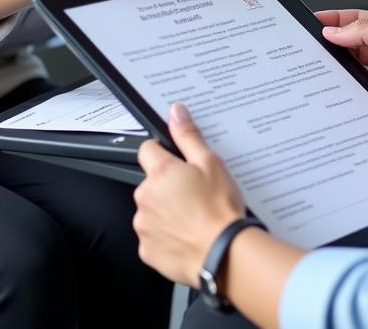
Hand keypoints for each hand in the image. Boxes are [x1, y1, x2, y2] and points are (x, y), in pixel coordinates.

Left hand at [134, 103, 246, 284]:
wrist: (223, 255)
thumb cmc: (219, 209)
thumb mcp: (210, 163)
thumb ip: (188, 136)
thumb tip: (176, 112)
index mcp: (160, 172)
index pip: (148, 149)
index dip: (163, 152)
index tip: (178, 162)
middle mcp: (145, 197)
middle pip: (151, 182)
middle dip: (169, 185)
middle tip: (196, 192)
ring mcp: (144, 226)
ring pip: (152, 210)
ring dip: (167, 210)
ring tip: (195, 216)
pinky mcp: (148, 251)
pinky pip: (154, 236)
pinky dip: (168, 235)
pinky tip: (188, 234)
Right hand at [318, 10, 367, 122]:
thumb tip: (337, 30)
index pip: (360, 22)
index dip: (337, 22)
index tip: (314, 23)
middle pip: (356, 49)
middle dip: (336, 50)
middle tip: (314, 52)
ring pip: (358, 75)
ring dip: (344, 75)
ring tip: (326, 74)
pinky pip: (367, 98)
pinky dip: (354, 97)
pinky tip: (344, 95)